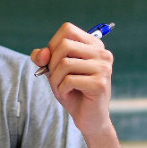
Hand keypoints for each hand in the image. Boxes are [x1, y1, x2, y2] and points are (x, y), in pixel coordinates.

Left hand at [30, 22, 113, 136]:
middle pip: (64, 45)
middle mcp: (102, 53)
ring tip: (62, 88)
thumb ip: (44, 57)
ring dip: (55, 79)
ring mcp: (104, 68)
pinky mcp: (100, 84)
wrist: (89, 118)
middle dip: (52, 64)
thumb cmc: (72, 91)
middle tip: (56, 78)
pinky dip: (61, 89)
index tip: (52, 60)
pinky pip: (69, 80)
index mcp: (93, 45)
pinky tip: (68, 94)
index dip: (53, 44)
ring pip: (64, 63)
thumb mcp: (54, 70)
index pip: (67, 29)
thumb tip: (43, 53)